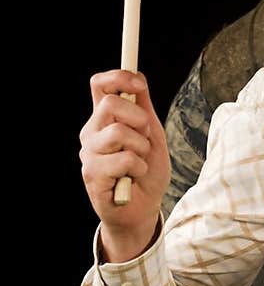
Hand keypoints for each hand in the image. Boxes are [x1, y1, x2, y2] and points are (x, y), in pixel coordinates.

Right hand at [79, 70, 168, 259]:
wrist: (143, 209)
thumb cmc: (146, 171)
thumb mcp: (152, 135)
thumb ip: (144, 109)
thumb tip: (138, 78)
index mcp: (104, 118)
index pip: (100, 85)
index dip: (118, 77)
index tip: (139, 85)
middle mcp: (92, 132)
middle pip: (110, 103)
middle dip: (138, 118)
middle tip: (145, 140)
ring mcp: (88, 152)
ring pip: (118, 131)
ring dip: (140, 148)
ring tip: (139, 162)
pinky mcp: (91, 173)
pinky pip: (123, 159)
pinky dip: (138, 168)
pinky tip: (133, 178)